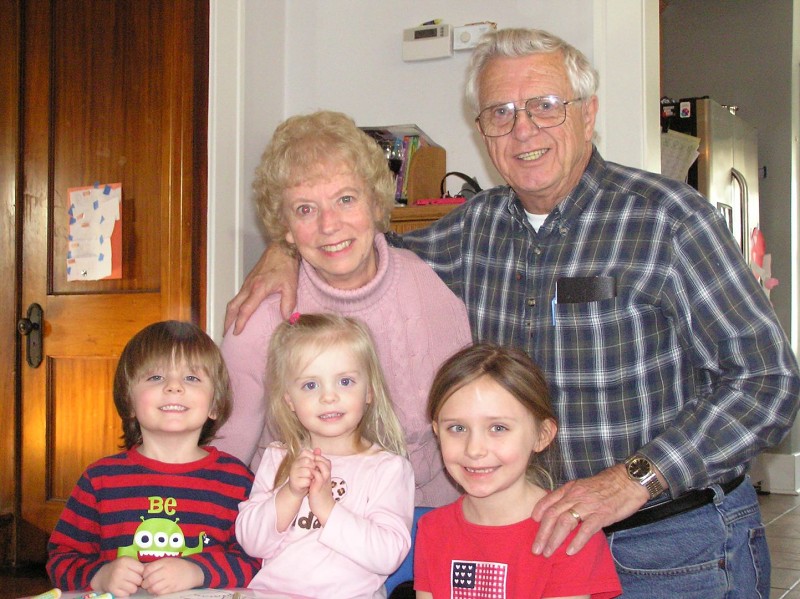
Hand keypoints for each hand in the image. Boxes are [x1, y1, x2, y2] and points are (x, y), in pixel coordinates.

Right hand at [89, 557, 144, 596]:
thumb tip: (151, 573)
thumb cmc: (120, 568)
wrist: (103, 575)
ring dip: (132, 587)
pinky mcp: (113, 590)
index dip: (142, 573)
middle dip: (138, 581)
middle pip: (139, 580)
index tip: (138, 573)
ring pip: (134, 589)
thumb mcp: (128, 562)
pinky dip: (126, 592)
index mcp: (125, 561)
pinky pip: (126, 594)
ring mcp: (115, 581)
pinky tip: (122, 587)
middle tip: (132, 579)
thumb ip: (139, 565)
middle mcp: (120, 570)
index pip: (142, 570)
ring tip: (127, 583)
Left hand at [141, 557, 204, 594]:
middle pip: (149, 580)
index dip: (143, 574)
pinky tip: (157, 590)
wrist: (192, 572)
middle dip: (144, 584)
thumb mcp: (167, 560)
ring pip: (153, 588)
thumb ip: (156, 564)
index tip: (144, 576)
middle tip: (145, 584)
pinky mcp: (172, 588)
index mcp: (164, 563)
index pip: (148, 570)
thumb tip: (143, 569)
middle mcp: (166, 571)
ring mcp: (169, 580)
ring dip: (150, 589)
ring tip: (151, 587)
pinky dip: (156, 592)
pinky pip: (160, 592)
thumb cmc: (178, 565)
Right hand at [223, 243, 299, 334]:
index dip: (240, 322)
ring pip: (234, 301)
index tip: (236, 333)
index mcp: (258, 288)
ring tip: (229, 326)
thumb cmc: (286, 265)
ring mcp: (247, 283)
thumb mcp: (291, 285)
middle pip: (233, 306)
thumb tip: (286, 318)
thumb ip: (288, 302)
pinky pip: (238, 296)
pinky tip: (239, 313)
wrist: (281, 248)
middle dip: (227, 321)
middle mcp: (249, 286)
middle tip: (226, 334)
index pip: (245, 309)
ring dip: (230, 314)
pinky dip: (235, 306)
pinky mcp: (249, 281)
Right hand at [287, 448, 316, 497]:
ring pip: (308, 472)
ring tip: (309, 478)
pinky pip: (307, 481)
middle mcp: (294, 464)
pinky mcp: (294, 482)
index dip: (313, 459)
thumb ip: (314, 457)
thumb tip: (318, 449)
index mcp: (298, 458)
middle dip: (313, 468)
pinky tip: (307, 484)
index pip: (306, 452)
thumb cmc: (306, 475)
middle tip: (311, 472)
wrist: (298, 489)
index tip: (312, 464)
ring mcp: (293, 473)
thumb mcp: (310, 465)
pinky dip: (309, 483)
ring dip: (312, 476)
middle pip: (308, 461)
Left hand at [307, 449, 334, 524]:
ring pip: (324, 466)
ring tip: (309, 465)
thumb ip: (318, 475)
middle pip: (326, 461)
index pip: (327, 461)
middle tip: (309, 461)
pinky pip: (317, 475)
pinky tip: (308, 473)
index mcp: (327, 476)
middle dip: (318, 458)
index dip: (319, 458)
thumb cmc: (321, 496)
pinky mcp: (318, 486)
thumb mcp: (321, 484)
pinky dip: (313, 472)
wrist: (324, 508)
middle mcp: (327, 477)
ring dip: (316, 463)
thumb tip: (313, 469)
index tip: (311, 459)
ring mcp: (324, 481)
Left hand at [531, 464, 648, 556]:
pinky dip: (577, 541)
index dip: (538, 511)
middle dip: (542, 534)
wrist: (629, 480)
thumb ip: (571, 496)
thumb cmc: (608, 485)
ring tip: (548, 553)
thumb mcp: (584, 486)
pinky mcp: (602, 514)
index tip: (533, 522)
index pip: (549, 500)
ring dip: (554, 539)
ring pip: (565, 522)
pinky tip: (570, 551)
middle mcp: (576, 496)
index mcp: (570, 489)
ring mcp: (588, 505)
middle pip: (552, 515)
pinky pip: (586, 529)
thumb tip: (561, 509)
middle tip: (536, 549)